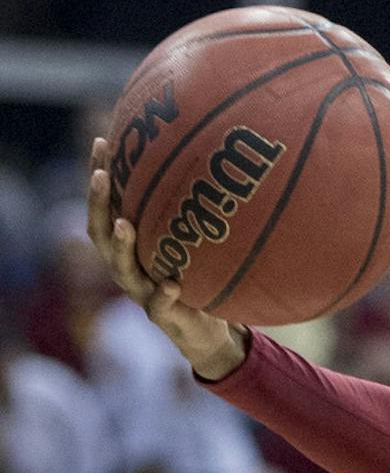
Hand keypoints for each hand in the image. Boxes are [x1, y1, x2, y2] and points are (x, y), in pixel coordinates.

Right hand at [86, 137, 246, 382]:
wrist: (207, 330)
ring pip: (122, 270)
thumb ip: (182, 208)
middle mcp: (127, 267)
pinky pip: (159, 306)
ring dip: (121, 247)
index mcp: (128, 246)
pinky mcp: (162, 316)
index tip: (101, 142)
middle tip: (101, 176)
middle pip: (100, 234)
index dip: (99, 176)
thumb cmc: (195, 275)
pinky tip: (171, 283)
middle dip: (98, 204)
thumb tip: (199, 152)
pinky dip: (163, 295)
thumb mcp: (186, 239)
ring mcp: (141, 292)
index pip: (105, 206)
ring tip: (124, 225)